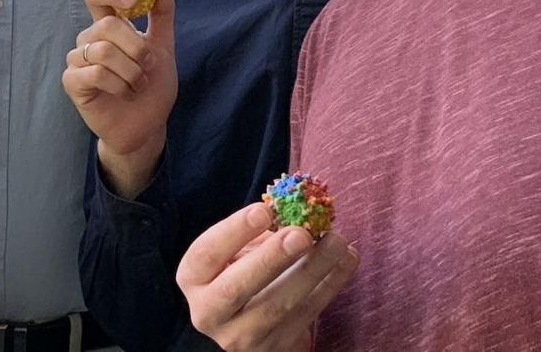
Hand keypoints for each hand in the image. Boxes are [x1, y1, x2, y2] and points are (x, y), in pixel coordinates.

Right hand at [61, 0, 177, 196]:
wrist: (147, 126)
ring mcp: (78, 60)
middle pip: (107, 25)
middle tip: (148, 65)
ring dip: (131, 71)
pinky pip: (96, 73)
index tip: (132, 1)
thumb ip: (162, 11)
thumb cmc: (152, 86)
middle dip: (136, 47)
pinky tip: (124, 94)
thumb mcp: (164, 45)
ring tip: (138, 84)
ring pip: (103, 51)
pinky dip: (119, 84)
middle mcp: (90, 38)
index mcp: (109, 25)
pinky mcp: (72, 81)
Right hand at [177, 203, 358, 351]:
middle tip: (302, 234)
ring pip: (278, 305)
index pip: (207, 253)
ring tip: (336, 241)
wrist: (252, 323)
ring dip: (312, 271)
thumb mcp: (238, 249)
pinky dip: (330, 285)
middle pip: (237, 287)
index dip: (234, 231)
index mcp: (194, 278)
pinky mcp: (276, 348)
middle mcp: (209, 312)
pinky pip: (306, 315)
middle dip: (272, 258)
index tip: (264, 210)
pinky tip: (347, 259)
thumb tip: (294, 204)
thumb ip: (257, 229)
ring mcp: (242, 337)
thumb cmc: (244, 270)